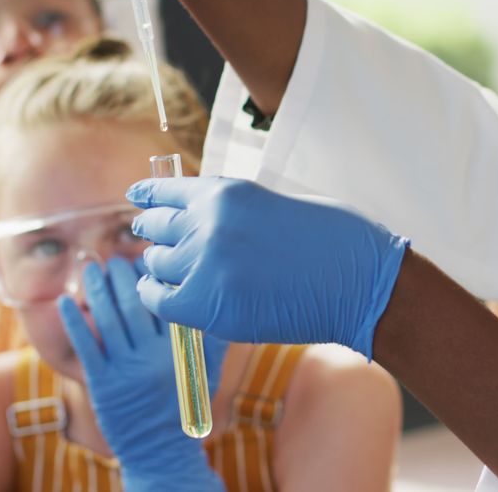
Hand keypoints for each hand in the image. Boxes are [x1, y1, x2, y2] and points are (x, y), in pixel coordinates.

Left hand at [58, 258, 227, 490]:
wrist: (160, 452)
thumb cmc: (184, 407)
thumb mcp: (205, 372)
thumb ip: (211, 339)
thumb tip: (217, 300)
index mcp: (179, 351)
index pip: (165, 303)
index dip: (153, 279)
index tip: (145, 259)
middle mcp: (153, 358)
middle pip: (135, 305)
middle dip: (122, 277)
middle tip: (115, 258)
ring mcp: (126, 371)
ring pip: (108, 320)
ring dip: (97, 290)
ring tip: (91, 268)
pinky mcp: (101, 384)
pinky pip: (85, 346)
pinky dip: (73, 322)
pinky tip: (63, 301)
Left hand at [127, 177, 409, 359]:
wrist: (358, 282)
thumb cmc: (331, 242)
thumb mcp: (274, 206)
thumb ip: (233, 213)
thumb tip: (199, 226)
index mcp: (225, 192)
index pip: (168, 191)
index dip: (149, 197)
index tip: (138, 199)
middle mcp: (207, 223)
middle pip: (157, 227)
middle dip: (154, 232)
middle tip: (151, 238)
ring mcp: (205, 265)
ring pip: (157, 263)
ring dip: (159, 264)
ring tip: (161, 267)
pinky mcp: (208, 305)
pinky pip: (160, 299)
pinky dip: (156, 295)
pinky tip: (159, 293)